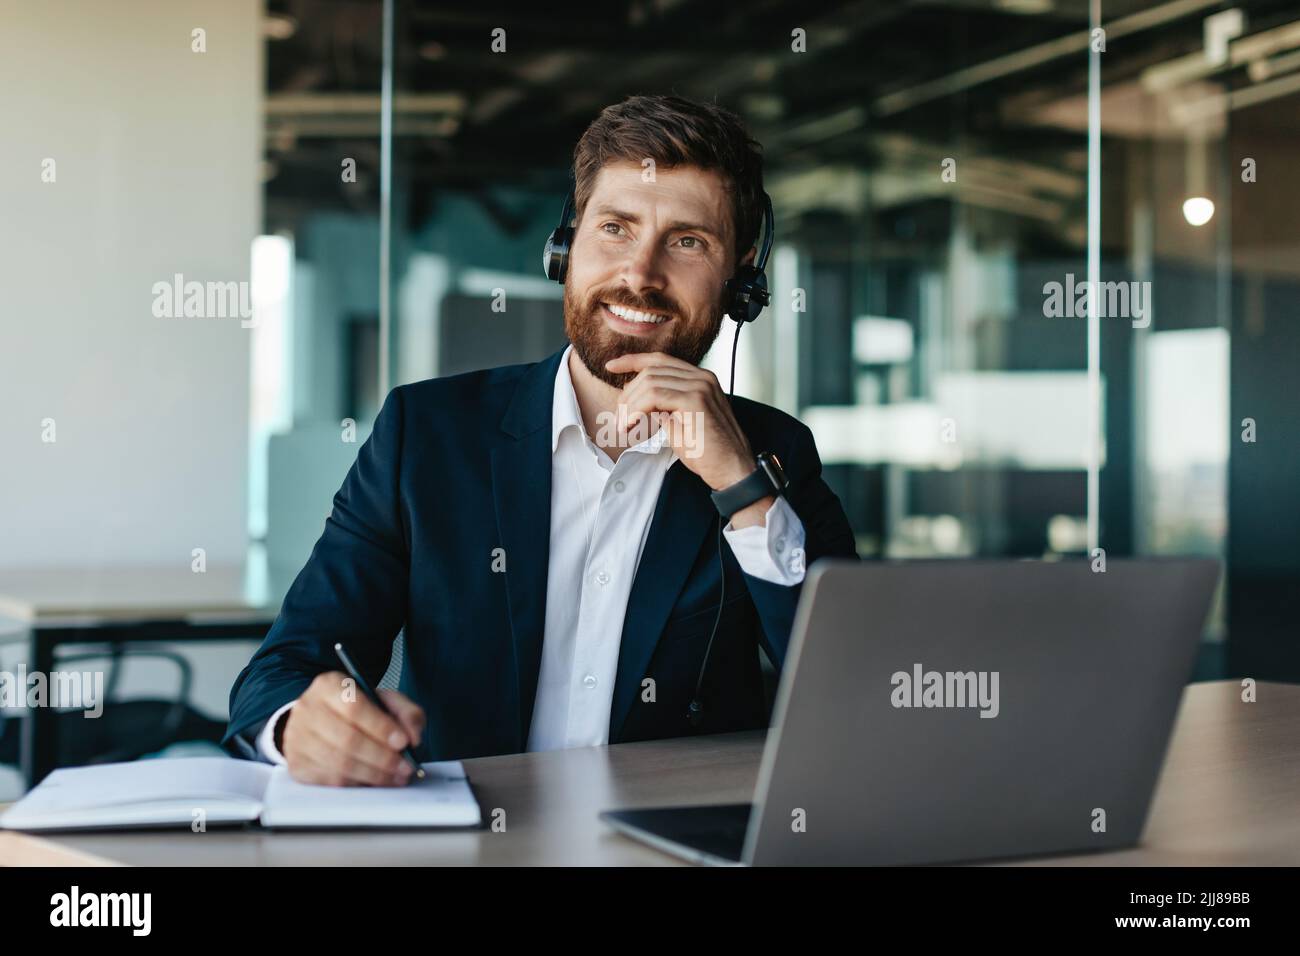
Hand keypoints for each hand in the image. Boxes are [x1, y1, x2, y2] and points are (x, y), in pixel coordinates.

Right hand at [281, 671, 425, 786]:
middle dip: (382, 758)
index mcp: (329, 686)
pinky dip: (357, 784)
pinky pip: (329, 780)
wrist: (319, 719)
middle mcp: (308, 709)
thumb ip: (406, 712)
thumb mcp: (383, 700)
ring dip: (373, 774)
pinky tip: (374, 781)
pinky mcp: (296, 763)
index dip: (381, 728)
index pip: (354, 707)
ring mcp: (298, 738)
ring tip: (396, 777)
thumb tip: (413, 738)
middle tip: (405, 767)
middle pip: (347, 739)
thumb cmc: (355, 710)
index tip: (404, 742)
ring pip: (339, 763)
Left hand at [604, 352, 773, 528]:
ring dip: (629, 405)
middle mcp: (702, 377)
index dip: (633, 360)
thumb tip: (637, 398)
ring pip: (649, 382)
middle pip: (651, 371)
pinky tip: (631, 424)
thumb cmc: (707, 451)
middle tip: (620, 419)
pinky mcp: (695, 400)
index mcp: (699, 378)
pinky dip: (636, 409)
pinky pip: (654, 396)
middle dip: (628, 393)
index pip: (660, 360)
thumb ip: (662, 405)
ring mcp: (700, 386)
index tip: (611, 366)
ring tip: (624, 426)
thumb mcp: (679, 422)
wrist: (732, 469)